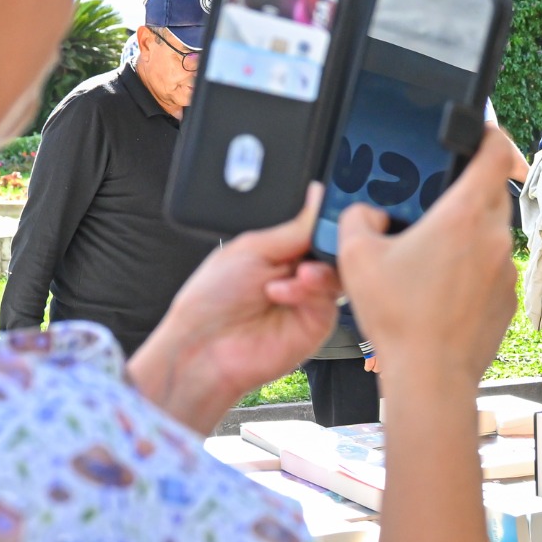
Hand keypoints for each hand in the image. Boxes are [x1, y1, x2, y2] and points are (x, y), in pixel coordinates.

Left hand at [128, 184, 343, 434]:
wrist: (203, 346)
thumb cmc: (212, 299)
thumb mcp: (253, 248)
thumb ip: (295, 227)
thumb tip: (318, 195)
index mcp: (283, 251)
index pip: (319, 229)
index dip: (330, 222)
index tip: (337, 214)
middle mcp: (300, 273)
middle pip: (336, 251)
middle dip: (330, 245)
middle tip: (317, 245)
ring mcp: (310, 300)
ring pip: (339, 274)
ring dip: (318, 270)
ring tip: (295, 275)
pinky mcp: (317, 325)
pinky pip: (331, 300)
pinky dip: (311, 291)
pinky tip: (284, 293)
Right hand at [333, 127, 518, 391]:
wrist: (430, 375)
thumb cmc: (400, 319)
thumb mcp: (357, 257)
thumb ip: (357, 219)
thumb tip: (366, 213)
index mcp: (463, 216)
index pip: (494, 154)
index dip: (488, 134)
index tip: (480, 131)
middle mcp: (492, 238)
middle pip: (490, 194)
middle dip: (466, 191)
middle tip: (436, 198)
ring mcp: (503, 269)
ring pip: (489, 234)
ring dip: (467, 234)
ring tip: (430, 250)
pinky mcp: (506, 298)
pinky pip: (490, 269)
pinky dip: (471, 269)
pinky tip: (440, 288)